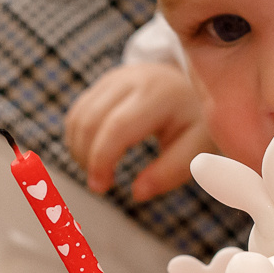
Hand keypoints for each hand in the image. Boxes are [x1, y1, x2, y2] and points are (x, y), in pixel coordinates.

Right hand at [64, 64, 211, 199]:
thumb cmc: (195, 120)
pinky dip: (78, 138)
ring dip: (79, 150)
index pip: (117, 127)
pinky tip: (93, 155)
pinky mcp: (104, 83)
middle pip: (90, 121)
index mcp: (158, 95)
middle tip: (99, 184)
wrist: (194, 83)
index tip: (100, 186)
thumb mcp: (196, 147)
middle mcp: (132, 80)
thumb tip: (138, 193)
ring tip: (98, 171)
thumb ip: (170, 172)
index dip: (101, 159)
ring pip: (79, 117)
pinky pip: (78, 112)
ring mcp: (114, 79)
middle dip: (86, 158)